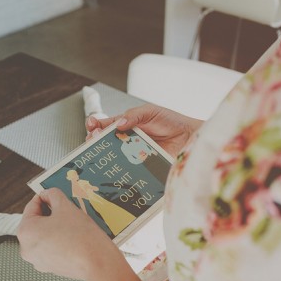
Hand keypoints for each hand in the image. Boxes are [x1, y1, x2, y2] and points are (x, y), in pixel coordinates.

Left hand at [17, 188, 150, 280]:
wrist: (98, 263)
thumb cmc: (81, 237)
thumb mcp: (66, 207)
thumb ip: (53, 195)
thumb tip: (48, 194)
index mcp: (25, 231)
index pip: (32, 206)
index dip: (45, 197)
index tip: (54, 195)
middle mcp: (26, 248)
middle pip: (37, 222)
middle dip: (50, 214)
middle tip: (66, 209)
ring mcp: (38, 260)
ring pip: (44, 236)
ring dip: (55, 227)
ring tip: (72, 223)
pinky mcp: (50, 267)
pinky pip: (51, 248)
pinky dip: (59, 241)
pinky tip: (73, 237)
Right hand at [86, 104, 202, 157]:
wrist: (190, 137)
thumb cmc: (172, 121)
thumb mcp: (151, 112)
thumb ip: (134, 115)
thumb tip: (118, 124)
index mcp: (127, 124)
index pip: (106, 125)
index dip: (95, 125)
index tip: (91, 125)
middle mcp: (127, 140)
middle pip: (104, 142)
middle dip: (94, 139)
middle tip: (93, 139)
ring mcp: (133, 154)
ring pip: (113, 156)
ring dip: (103, 154)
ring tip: (100, 151)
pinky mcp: (141, 166)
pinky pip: (127, 168)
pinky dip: (118, 169)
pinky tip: (113, 167)